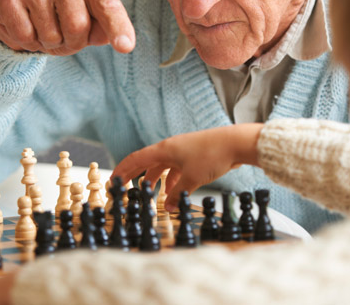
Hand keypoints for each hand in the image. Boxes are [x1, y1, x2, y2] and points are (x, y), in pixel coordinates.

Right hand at [0, 0, 135, 55]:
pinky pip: (24, 34)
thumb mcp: (89, 29)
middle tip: (62, 37)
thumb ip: (104, 31)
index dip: (118, 27)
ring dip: (46, 43)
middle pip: (77, 26)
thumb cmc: (62, 22)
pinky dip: (26, 42)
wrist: (21, 17)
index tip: (125, 47)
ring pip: (49, 34)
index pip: (108, 6)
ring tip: (42, 32)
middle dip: (71, 42)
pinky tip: (25, 29)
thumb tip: (122, 41)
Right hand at [111, 124, 263, 210]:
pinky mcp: (194, 156)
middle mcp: (171, 148)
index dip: (122, 170)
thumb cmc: (212, 155)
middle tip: (126, 187)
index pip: (136, 159)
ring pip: (163, 166)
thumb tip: (167, 207)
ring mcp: (183, 151)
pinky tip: (175, 191)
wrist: (236, 143)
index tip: (113, 181)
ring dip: (156, 179)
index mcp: (164, 149)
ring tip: (153, 194)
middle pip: (147, 162)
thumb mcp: (192, 179)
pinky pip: (177, 169)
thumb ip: (177, 194)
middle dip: (136, 175)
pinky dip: (173, 180)